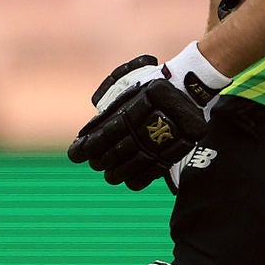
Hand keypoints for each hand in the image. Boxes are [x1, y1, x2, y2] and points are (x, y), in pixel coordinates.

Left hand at [67, 54, 211, 190]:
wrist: (189, 87)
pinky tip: (129, 181)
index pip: (99, 137)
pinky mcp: (170, 153)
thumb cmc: (154, 83)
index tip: (76, 154)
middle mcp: (139, 130)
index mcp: (127, 112)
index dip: (85, 149)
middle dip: (99, 161)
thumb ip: (111, 102)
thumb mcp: (128, 84)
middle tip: (96, 162)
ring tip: (111, 175)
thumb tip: (92, 123)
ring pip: (128, 167)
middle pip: (111, 155)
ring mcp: (155, 143)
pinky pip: (148, 174)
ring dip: (115, 173)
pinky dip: (136, 179)